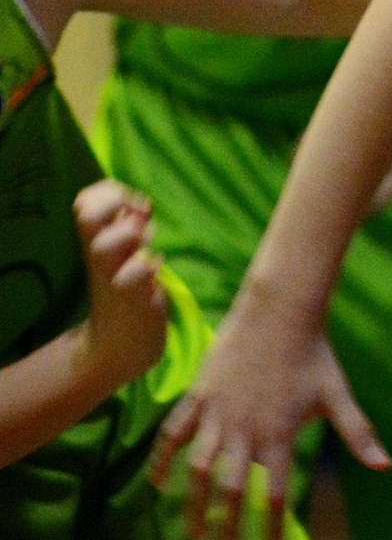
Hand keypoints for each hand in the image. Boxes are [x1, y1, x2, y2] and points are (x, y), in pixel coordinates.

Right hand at [73, 180, 166, 390]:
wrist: (119, 347)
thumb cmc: (127, 295)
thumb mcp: (127, 258)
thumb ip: (132, 231)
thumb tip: (142, 206)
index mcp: (96, 242)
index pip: (86, 201)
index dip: (109, 192)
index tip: (134, 203)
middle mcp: (98, 257)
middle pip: (87, 216)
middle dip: (115, 205)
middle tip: (139, 217)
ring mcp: (110, 278)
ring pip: (104, 245)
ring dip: (130, 236)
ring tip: (147, 243)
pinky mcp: (129, 300)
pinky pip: (132, 278)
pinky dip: (145, 269)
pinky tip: (156, 272)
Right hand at [148, 282, 388, 539]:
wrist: (281, 312)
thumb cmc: (315, 356)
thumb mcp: (339, 397)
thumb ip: (359, 435)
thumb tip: (386, 467)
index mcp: (280, 436)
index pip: (276, 496)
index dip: (272, 529)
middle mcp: (246, 431)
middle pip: (232, 492)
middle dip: (227, 529)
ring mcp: (218, 414)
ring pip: (198, 470)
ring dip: (194, 505)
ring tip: (193, 533)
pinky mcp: (198, 396)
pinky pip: (173, 435)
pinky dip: (162, 461)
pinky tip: (158, 485)